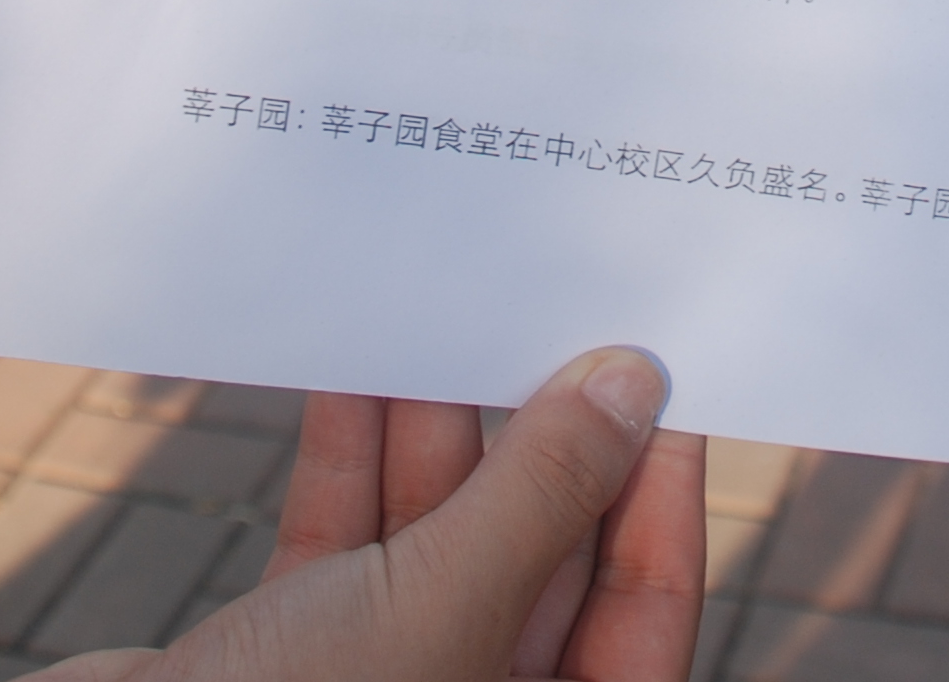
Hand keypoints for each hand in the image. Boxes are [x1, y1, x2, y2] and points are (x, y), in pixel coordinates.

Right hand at [38, 350, 707, 681]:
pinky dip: (350, 453)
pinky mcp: (284, 653)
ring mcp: (380, 680)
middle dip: (546, 436)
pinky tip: (354, 362)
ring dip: (439, 425)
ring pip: (439, 534)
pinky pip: (342, 538)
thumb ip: (540, 497)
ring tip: (453, 304)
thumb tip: (630, 385)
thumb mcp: (441, 609)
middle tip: (560, 306)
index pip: (644, 610)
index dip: (660, 494)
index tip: (664, 373)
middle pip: (545, 559)